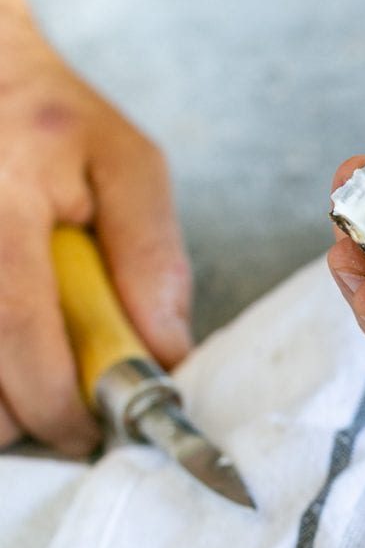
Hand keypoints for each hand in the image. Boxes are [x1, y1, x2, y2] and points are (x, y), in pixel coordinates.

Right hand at [0, 6, 191, 453]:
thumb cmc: (51, 116)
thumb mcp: (127, 164)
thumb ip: (152, 259)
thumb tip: (165, 353)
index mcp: (2, 202)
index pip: (19, 331)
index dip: (55, 403)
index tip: (88, 431)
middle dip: (19, 416)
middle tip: (58, 401)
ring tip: (27, 361)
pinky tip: (5, 344)